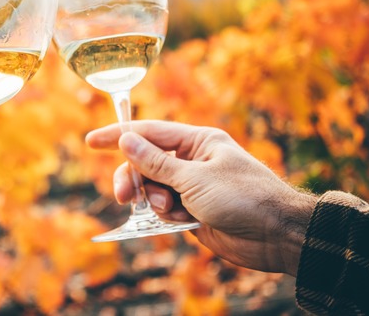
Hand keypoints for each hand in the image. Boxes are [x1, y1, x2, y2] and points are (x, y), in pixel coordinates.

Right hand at [86, 120, 316, 275]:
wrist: (278, 235)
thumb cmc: (243, 198)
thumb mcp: (195, 178)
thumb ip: (156, 163)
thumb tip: (125, 140)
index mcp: (198, 142)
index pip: (149, 133)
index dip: (118, 136)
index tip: (90, 142)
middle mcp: (193, 161)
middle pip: (146, 163)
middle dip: (135, 179)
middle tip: (125, 197)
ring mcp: (193, 187)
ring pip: (153, 189)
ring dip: (155, 201)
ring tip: (171, 212)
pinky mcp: (194, 212)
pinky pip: (165, 210)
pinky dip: (168, 217)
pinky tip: (184, 223)